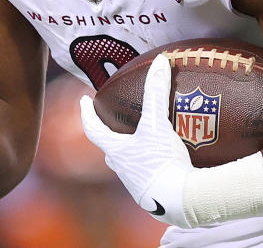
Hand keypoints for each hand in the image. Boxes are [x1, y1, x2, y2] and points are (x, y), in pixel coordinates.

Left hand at [80, 54, 194, 227]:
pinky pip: (148, 174)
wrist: (179, 201)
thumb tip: (160, 61)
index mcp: (116, 151)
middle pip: (110, 147)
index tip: (83, 101)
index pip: (93, 129)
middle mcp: (121, 168)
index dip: (87, 113)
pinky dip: (152, 163)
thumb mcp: (158, 123)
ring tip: (143, 138)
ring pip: (129, 163)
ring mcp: (136, 183)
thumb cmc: (162, 162)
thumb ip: (157, 91)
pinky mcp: (154, 193)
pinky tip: (166, 160)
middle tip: (114, 121)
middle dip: (111, 133)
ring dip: (131, 150)